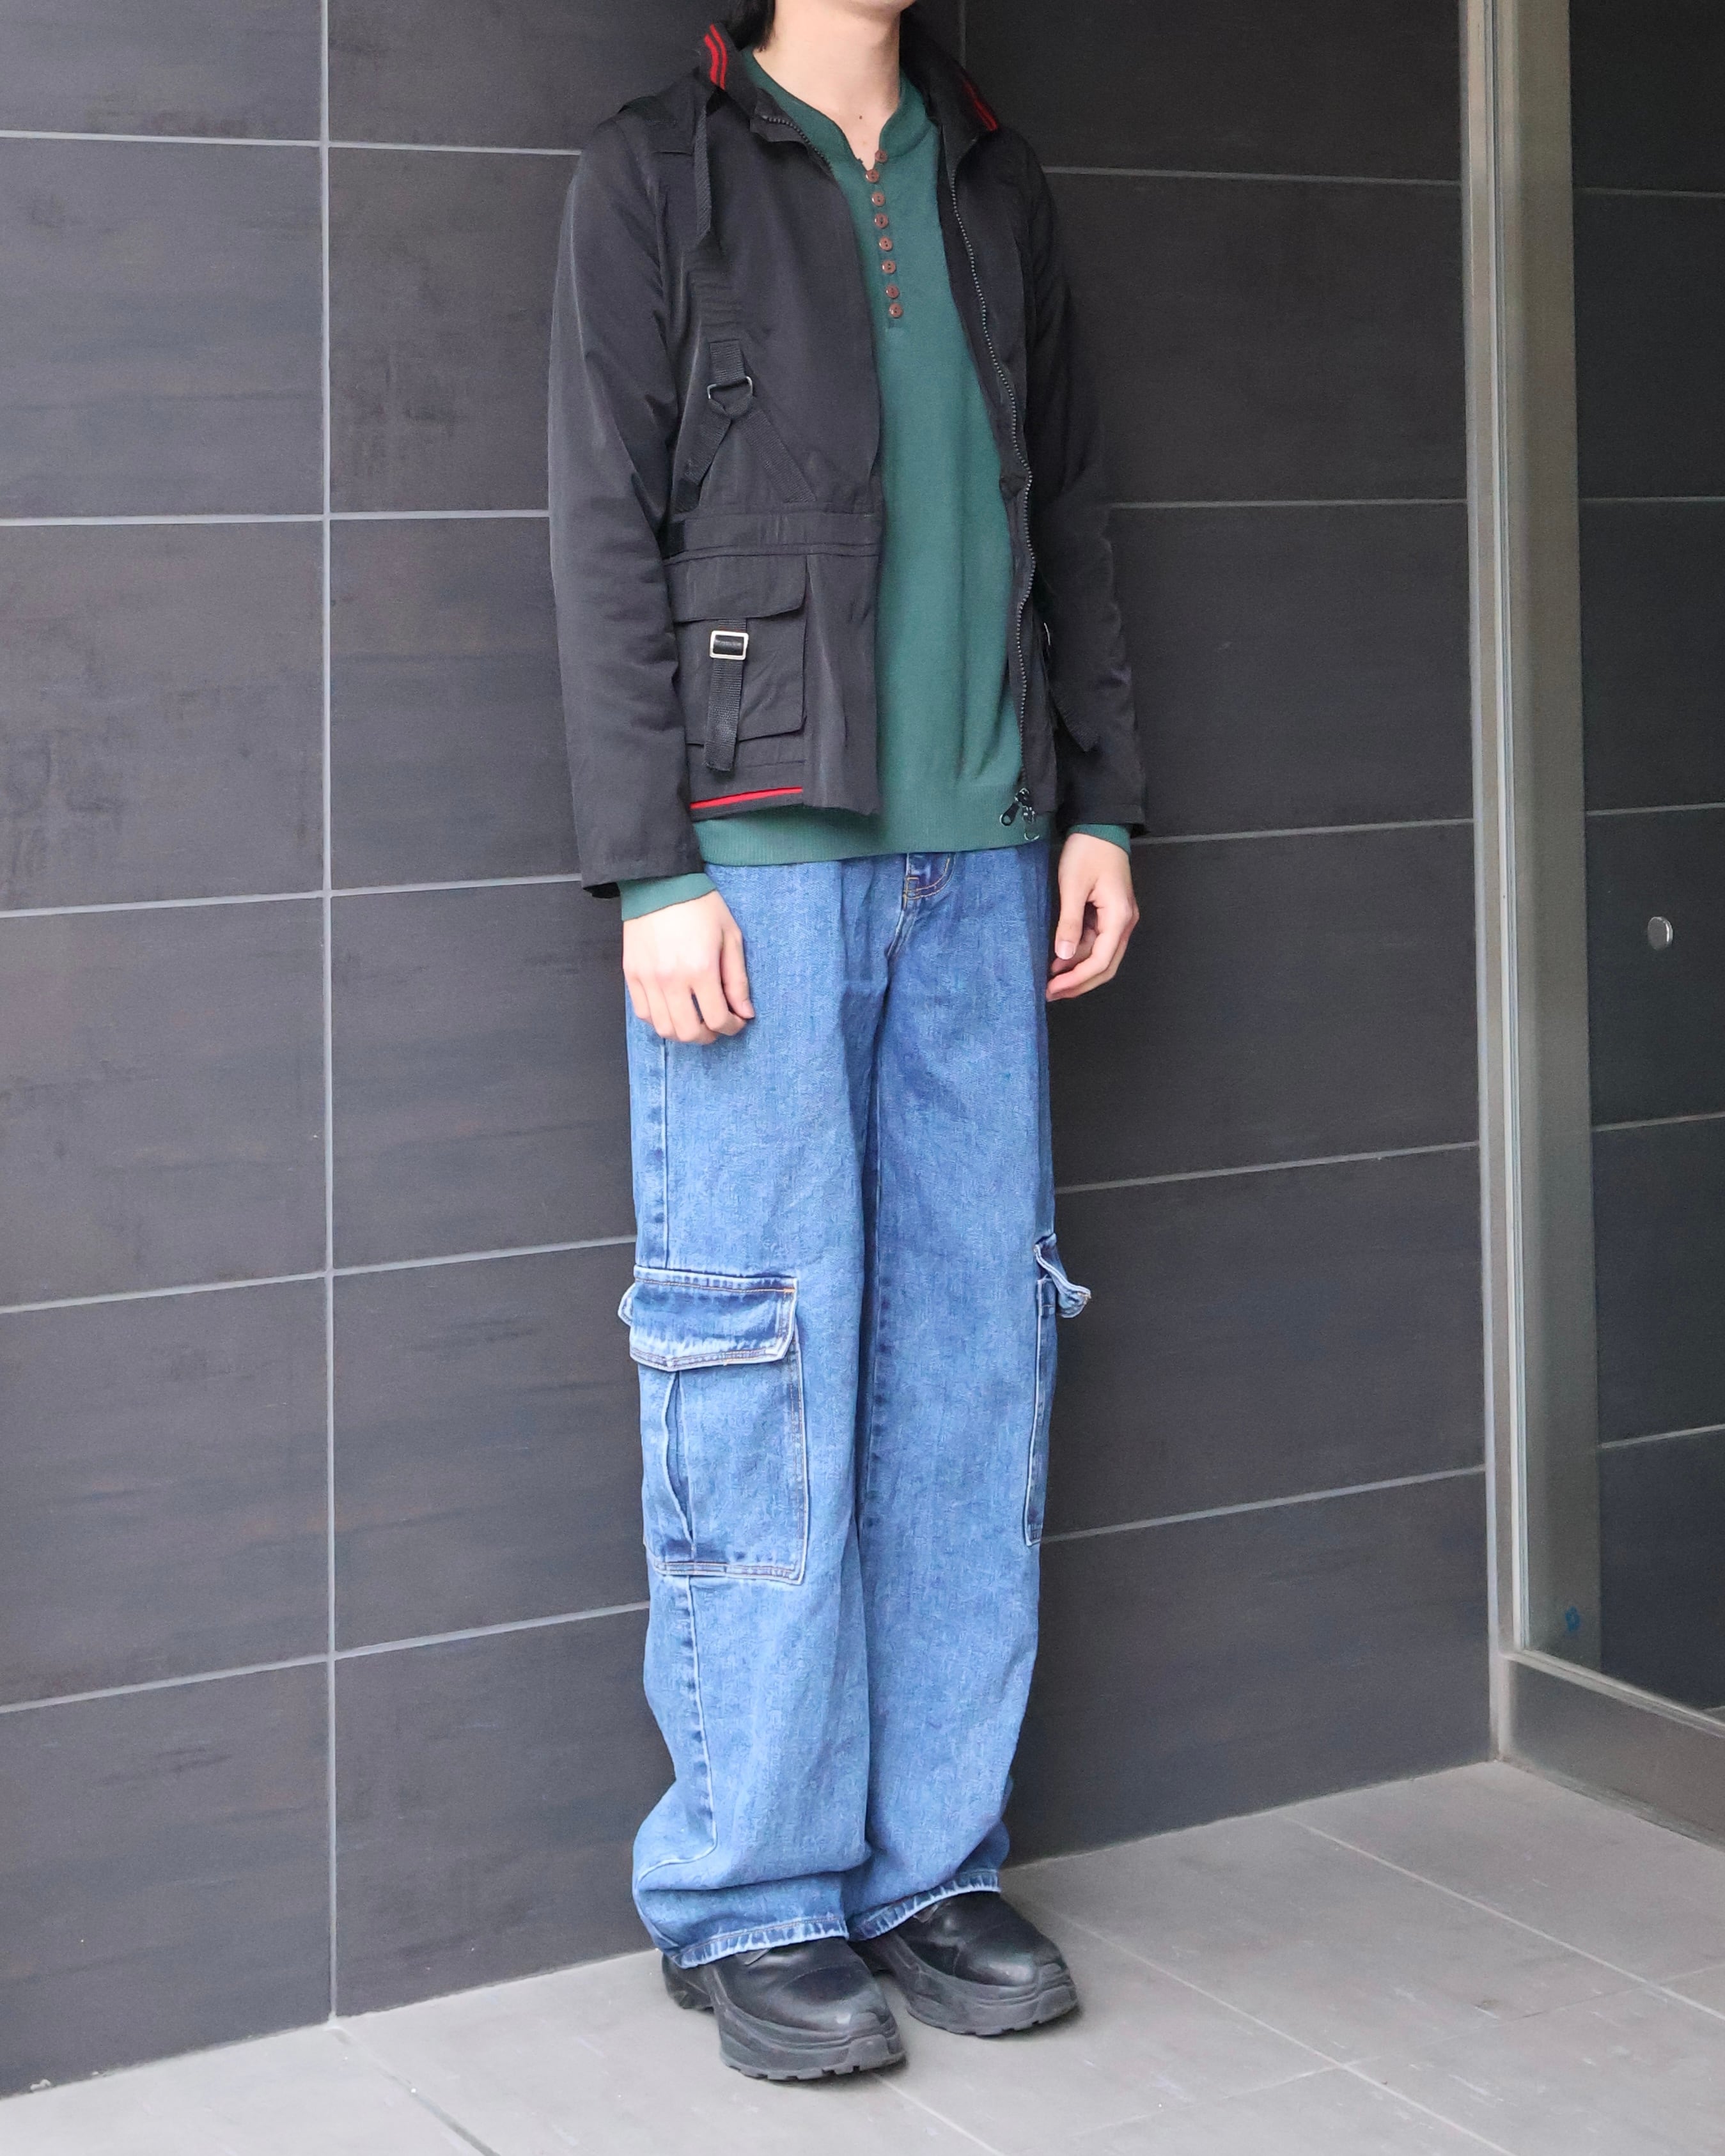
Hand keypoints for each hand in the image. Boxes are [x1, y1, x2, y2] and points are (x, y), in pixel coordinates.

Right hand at [623, 890, 753, 1042]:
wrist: (660, 883)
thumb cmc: (699, 906)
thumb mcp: (731, 937)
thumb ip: (737, 979)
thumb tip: (744, 1012)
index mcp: (701, 969)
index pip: (717, 1019)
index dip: (731, 1027)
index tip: (737, 1020)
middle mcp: (671, 980)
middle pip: (689, 1032)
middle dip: (708, 1036)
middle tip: (717, 1025)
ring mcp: (648, 979)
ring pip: (664, 1029)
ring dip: (683, 1033)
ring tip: (695, 1021)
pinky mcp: (632, 975)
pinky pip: (644, 1014)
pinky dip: (660, 1021)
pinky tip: (673, 1010)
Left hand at [1047, 834, 1138, 1001]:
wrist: (1099, 826)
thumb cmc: (1088, 851)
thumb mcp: (1073, 886)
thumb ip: (1069, 923)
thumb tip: (1063, 956)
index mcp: (1119, 917)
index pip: (1100, 961)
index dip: (1077, 979)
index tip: (1053, 987)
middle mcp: (1123, 923)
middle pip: (1105, 966)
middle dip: (1079, 982)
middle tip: (1051, 992)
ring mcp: (1118, 920)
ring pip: (1100, 956)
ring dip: (1077, 969)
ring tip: (1050, 977)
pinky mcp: (1109, 915)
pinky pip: (1095, 942)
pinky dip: (1078, 953)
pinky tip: (1059, 958)